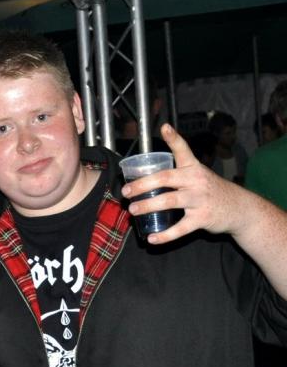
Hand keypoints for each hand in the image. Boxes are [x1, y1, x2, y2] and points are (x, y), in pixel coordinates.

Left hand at [121, 124, 249, 244]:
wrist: (239, 208)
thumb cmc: (210, 191)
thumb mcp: (198, 175)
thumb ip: (176, 174)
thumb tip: (143, 179)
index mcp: (193, 168)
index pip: (183, 150)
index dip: (174, 138)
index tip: (164, 128)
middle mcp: (196, 181)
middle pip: (166, 179)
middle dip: (143, 184)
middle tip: (126, 191)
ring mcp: (199, 200)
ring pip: (169, 201)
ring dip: (148, 206)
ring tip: (133, 210)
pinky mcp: (202, 219)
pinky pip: (180, 228)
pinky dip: (165, 235)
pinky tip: (152, 238)